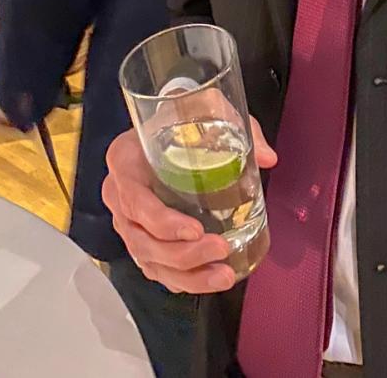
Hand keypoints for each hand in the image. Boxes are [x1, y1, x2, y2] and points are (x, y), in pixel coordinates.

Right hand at [102, 118, 276, 294]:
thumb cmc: (180, 117)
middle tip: (221, 249)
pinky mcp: (142, 239)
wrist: (167, 127)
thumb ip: (233, 123)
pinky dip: (183, 280)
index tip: (196, 230)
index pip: (135, 200)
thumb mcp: (203, 106)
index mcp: (124, 161)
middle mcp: (119, 195)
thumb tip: (267, 157)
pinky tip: (210, 280)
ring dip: (187, 275)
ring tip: (224, 275)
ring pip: (150, 261)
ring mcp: (128, 222)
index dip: (162, 222)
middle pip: (142, 239)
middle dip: (183, 255)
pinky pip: (157, 268)